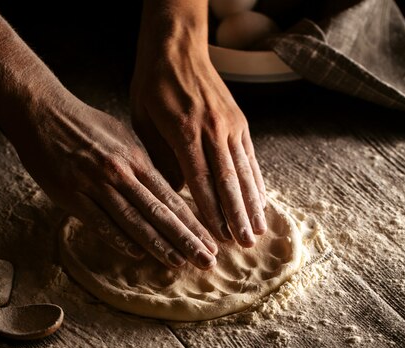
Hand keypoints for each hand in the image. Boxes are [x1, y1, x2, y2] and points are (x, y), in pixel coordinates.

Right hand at [0, 93, 218, 269]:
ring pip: (133, 220)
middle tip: (207, 261)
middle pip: (159, 212)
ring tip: (179, 264)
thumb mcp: (121, 137)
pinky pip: (99, 222)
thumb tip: (162, 189)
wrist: (42, 112)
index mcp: (136, 158)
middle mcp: (121, 172)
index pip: (171, 197)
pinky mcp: (71, 194)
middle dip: (186, 239)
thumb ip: (141, 165)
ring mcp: (95, 184)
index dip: (192, 222)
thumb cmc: (83, 125)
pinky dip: (119, 239)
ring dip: (158, 245)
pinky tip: (137, 254)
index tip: (211, 241)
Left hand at [131, 1, 267, 246]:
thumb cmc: (153, 85)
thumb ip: (159, 156)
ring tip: (258, 231)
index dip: (210, 211)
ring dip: (252, 204)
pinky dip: (256, 181)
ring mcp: (230, 124)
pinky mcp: (240, 121)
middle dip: (237, 216)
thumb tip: (174, 192)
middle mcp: (212, 129)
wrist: (177, 46)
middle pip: (228, 181)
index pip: (199, 180)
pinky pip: (250, 157)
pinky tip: (261, 201)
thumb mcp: (144, 120)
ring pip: (244, 171)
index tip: (217, 237)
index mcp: (184, 130)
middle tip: (244, 245)